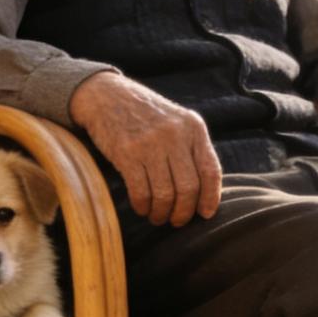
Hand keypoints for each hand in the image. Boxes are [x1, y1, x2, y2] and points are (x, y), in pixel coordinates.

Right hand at [68, 72, 221, 226]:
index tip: (205, 214)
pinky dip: (143, 206)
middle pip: (189, 188)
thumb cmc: (144, 115)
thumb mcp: (176, 121)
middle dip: (184, 212)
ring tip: (158, 216)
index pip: (211, 170)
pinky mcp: (127, 153)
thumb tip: (204, 192)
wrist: (106, 95)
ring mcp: (150, 143)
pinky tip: (142, 208)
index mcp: (193, 127)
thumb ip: (191, 148)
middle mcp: (175, 134)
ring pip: (165, 194)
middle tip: (177, 221)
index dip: (210, 198)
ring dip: (162, 213)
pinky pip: (141, 192)